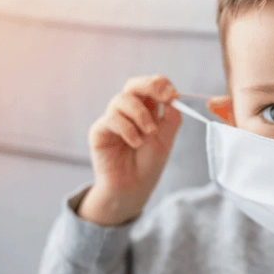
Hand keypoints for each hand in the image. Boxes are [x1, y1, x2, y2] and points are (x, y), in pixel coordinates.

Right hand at [85, 75, 180, 223]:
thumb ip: (171, 118)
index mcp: (146, 109)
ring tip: (149, 133)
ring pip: (122, 99)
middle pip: (133, 84)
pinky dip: (128, 129)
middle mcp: (128, 111)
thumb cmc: (148, 164)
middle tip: (165, 98)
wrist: (133, 188)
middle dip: (150, 86)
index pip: (151, 86)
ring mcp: (113, 119)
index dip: (162, 85)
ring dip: (141, 114)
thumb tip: (173, 97)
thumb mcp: (166, 139)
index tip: (174, 95)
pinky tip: (136, 143)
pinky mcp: (100, 130)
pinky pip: (112, 118)